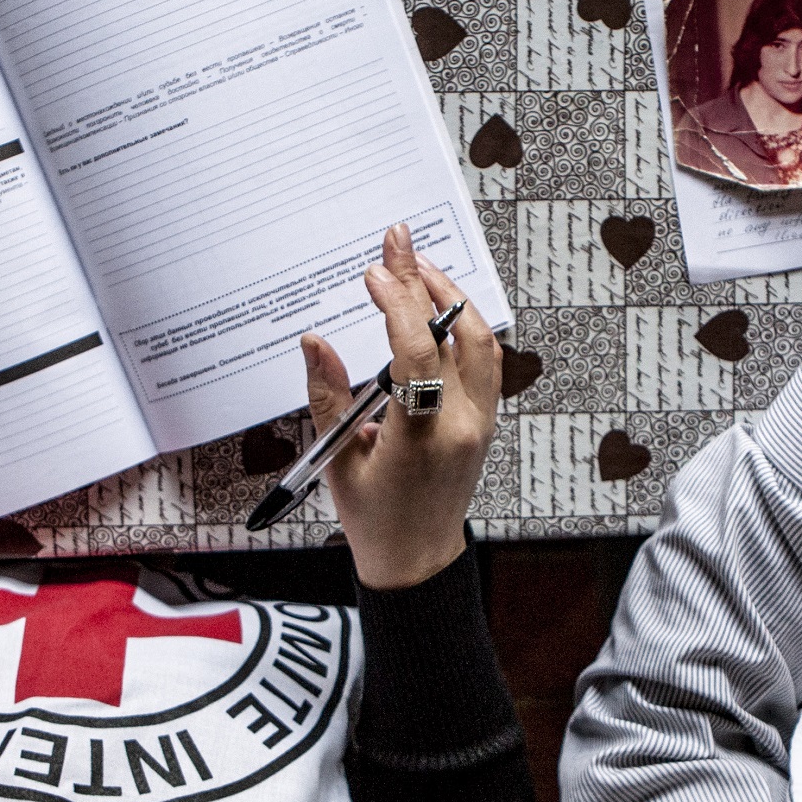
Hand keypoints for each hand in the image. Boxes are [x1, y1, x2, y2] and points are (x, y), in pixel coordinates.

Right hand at [300, 225, 500, 588]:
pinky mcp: (487, 422)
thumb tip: (315, 341)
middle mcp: (462, 425)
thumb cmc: (376, 518)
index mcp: (421, 437)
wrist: (416, 559)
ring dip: (452, 299)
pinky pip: (485, 362)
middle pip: (453, 335)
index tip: (376, 273)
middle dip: (424, 281)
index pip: (417, 352)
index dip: (398, 304)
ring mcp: (482, 422)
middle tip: (399, 243)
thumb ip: (327, 394)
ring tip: (420, 268)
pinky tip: (442, 307)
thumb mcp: (338, 458)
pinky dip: (466, 327)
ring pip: (481, 343)